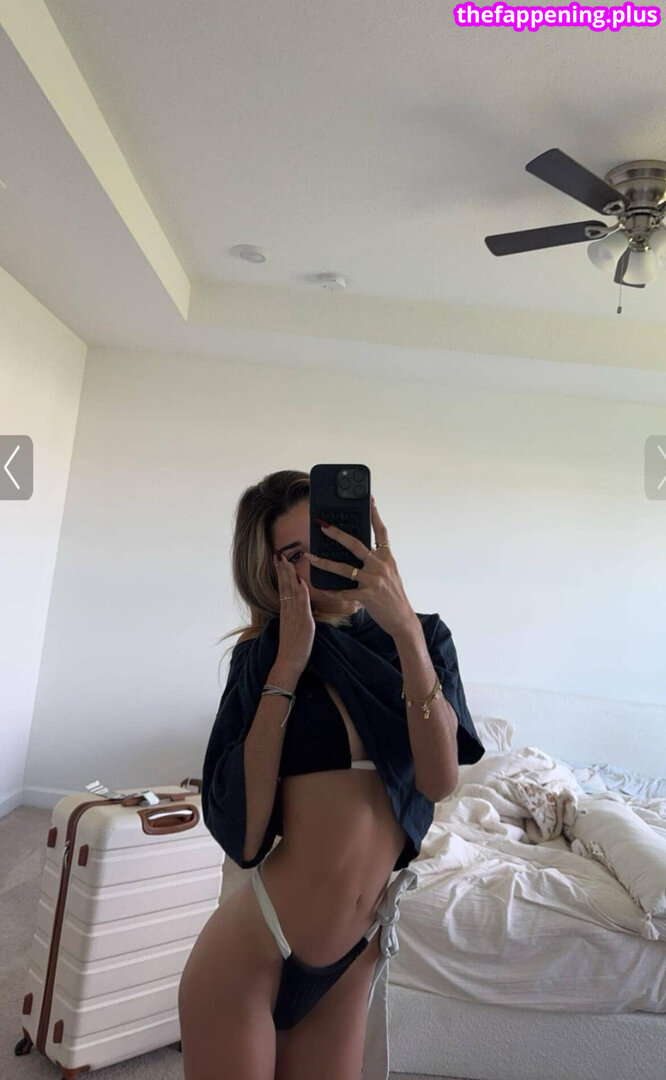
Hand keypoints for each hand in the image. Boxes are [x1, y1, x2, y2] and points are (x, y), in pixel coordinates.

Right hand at [273, 550, 314, 670]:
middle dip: (282, 569)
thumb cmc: (292, 648)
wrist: (288, 662)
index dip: (281, 574)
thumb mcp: (292, 628)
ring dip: (289, 574)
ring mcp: (294, 615)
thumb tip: (296, 605)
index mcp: (286, 612)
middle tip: (278, 555)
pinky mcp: (303, 622)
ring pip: (290, 591)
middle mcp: (288, 611)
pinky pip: (301, 603)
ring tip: (285, 560)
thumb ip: (293, 615)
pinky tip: (299, 580)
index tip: (278, 562)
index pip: (282, 588)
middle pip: (284, 586)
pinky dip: (300, 591)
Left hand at [302, 497, 416, 638]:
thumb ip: (377, 561)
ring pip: (344, 568)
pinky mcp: (367, 595)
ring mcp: (373, 580)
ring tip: (310, 556)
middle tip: (323, 525)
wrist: (402, 619)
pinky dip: (331, 590)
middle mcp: (381, 565)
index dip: (375, 515)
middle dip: (337, 533)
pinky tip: (321, 588)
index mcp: (387, 558)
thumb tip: (361, 551)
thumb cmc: (393, 596)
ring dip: (324, 562)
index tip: (369, 499)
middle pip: (356, 544)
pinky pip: (344, 592)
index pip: (381, 531)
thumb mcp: (390, 573)